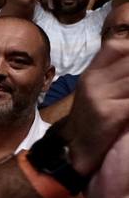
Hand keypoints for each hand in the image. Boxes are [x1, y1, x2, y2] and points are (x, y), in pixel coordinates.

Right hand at [66, 36, 128, 175]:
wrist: (75, 151)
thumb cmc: (93, 122)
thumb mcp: (98, 91)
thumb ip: (115, 74)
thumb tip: (127, 55)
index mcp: (92, 73)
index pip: (117, 47)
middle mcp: (93, 80)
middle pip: (128, 61)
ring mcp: (99, 95)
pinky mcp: (107, 112)